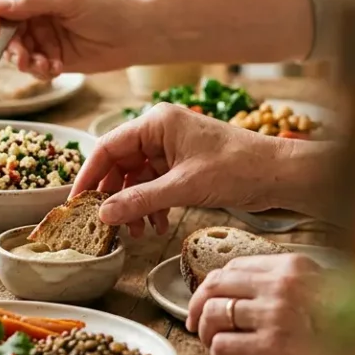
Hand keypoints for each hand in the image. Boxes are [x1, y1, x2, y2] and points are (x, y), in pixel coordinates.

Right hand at [0, 0, 147, 76]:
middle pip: (2, 27)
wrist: (137, 34)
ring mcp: (42, 33)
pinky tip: (57, 69)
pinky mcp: (51, 54)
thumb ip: (32, 2)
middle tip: (22, 58)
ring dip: (25, 61)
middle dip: (9, 45)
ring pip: (16, 50)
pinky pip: (33, 65)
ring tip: (44, 66)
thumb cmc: (108, 7)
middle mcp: (34, 8)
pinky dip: (40, 70)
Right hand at [72, 103, 325, 236]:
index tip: (76, 202)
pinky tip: (156, 225)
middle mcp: (159, 131)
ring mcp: (171, 148)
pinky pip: (153, 185)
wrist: (278, 175)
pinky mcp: (182, 165)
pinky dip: (151, 205)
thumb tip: (104, 214)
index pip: (108, 147)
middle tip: (106, 224)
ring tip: (138, 232)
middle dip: (114, 196)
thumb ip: (140, 200)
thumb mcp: (184, 187)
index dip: (89, 175)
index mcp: (156, 122)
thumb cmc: (238, 168)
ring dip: (133, 205)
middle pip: (119, 164)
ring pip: (136, 178)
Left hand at [187, 254, 326, 354]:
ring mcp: (276, 315)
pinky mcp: (273, 347)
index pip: (233, 266)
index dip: (212, 284)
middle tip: (195, 323)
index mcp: (293, 266)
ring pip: (213, 314)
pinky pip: (224, 345)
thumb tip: (250, 289)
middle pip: (215, 286)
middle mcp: (281, 285)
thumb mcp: (324, 288)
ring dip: (205, 333)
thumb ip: (291, 282)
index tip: (206, 298)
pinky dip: (218, 354)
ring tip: (213, 344)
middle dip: (196, 305)